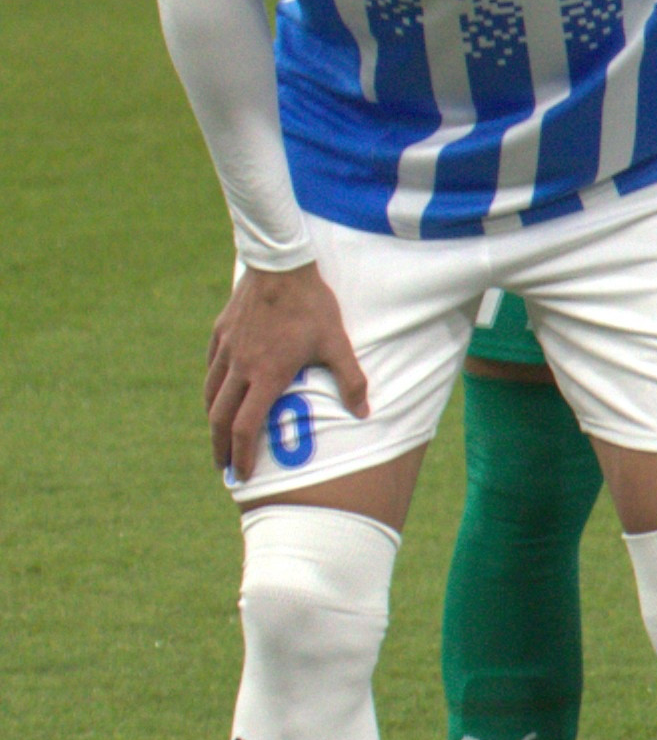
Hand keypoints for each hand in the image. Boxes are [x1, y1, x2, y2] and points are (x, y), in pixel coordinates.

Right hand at [209, 263, 364, 481]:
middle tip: (224, 467)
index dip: (241, 454)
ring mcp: (226, 350)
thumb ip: (350, 379)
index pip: (245, 427)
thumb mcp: (336, 342)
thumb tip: (364, 412)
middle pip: (219, 418)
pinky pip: (211, 368)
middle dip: (220, 447)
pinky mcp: (220, 333)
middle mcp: (240, 368)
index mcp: (266, 375)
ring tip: (219, 436)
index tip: (241, 473)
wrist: (280, 266)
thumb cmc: (312, 306)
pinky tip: (219, 392)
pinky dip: (212, 387)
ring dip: (213, 420)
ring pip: (210, 394)